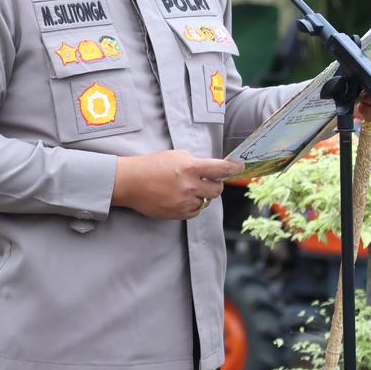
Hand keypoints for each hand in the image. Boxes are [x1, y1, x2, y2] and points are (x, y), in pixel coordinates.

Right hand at [112, 150, 244, 220]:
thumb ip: (195, 162)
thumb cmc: (151, 165)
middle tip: (205, 180)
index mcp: (190, 167)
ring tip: (185, 189)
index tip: (240, 167)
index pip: (221, 169)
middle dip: (214, 184)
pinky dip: (192, 206)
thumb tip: (211, 170)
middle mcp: (190, 186)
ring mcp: (184, 202)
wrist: (130, 182)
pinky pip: (195, 212)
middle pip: (217, 189)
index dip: (234, 168)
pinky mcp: (178, 214)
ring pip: (206, 202)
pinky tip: (181, 198)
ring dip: (201, 196)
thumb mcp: (175, 155)